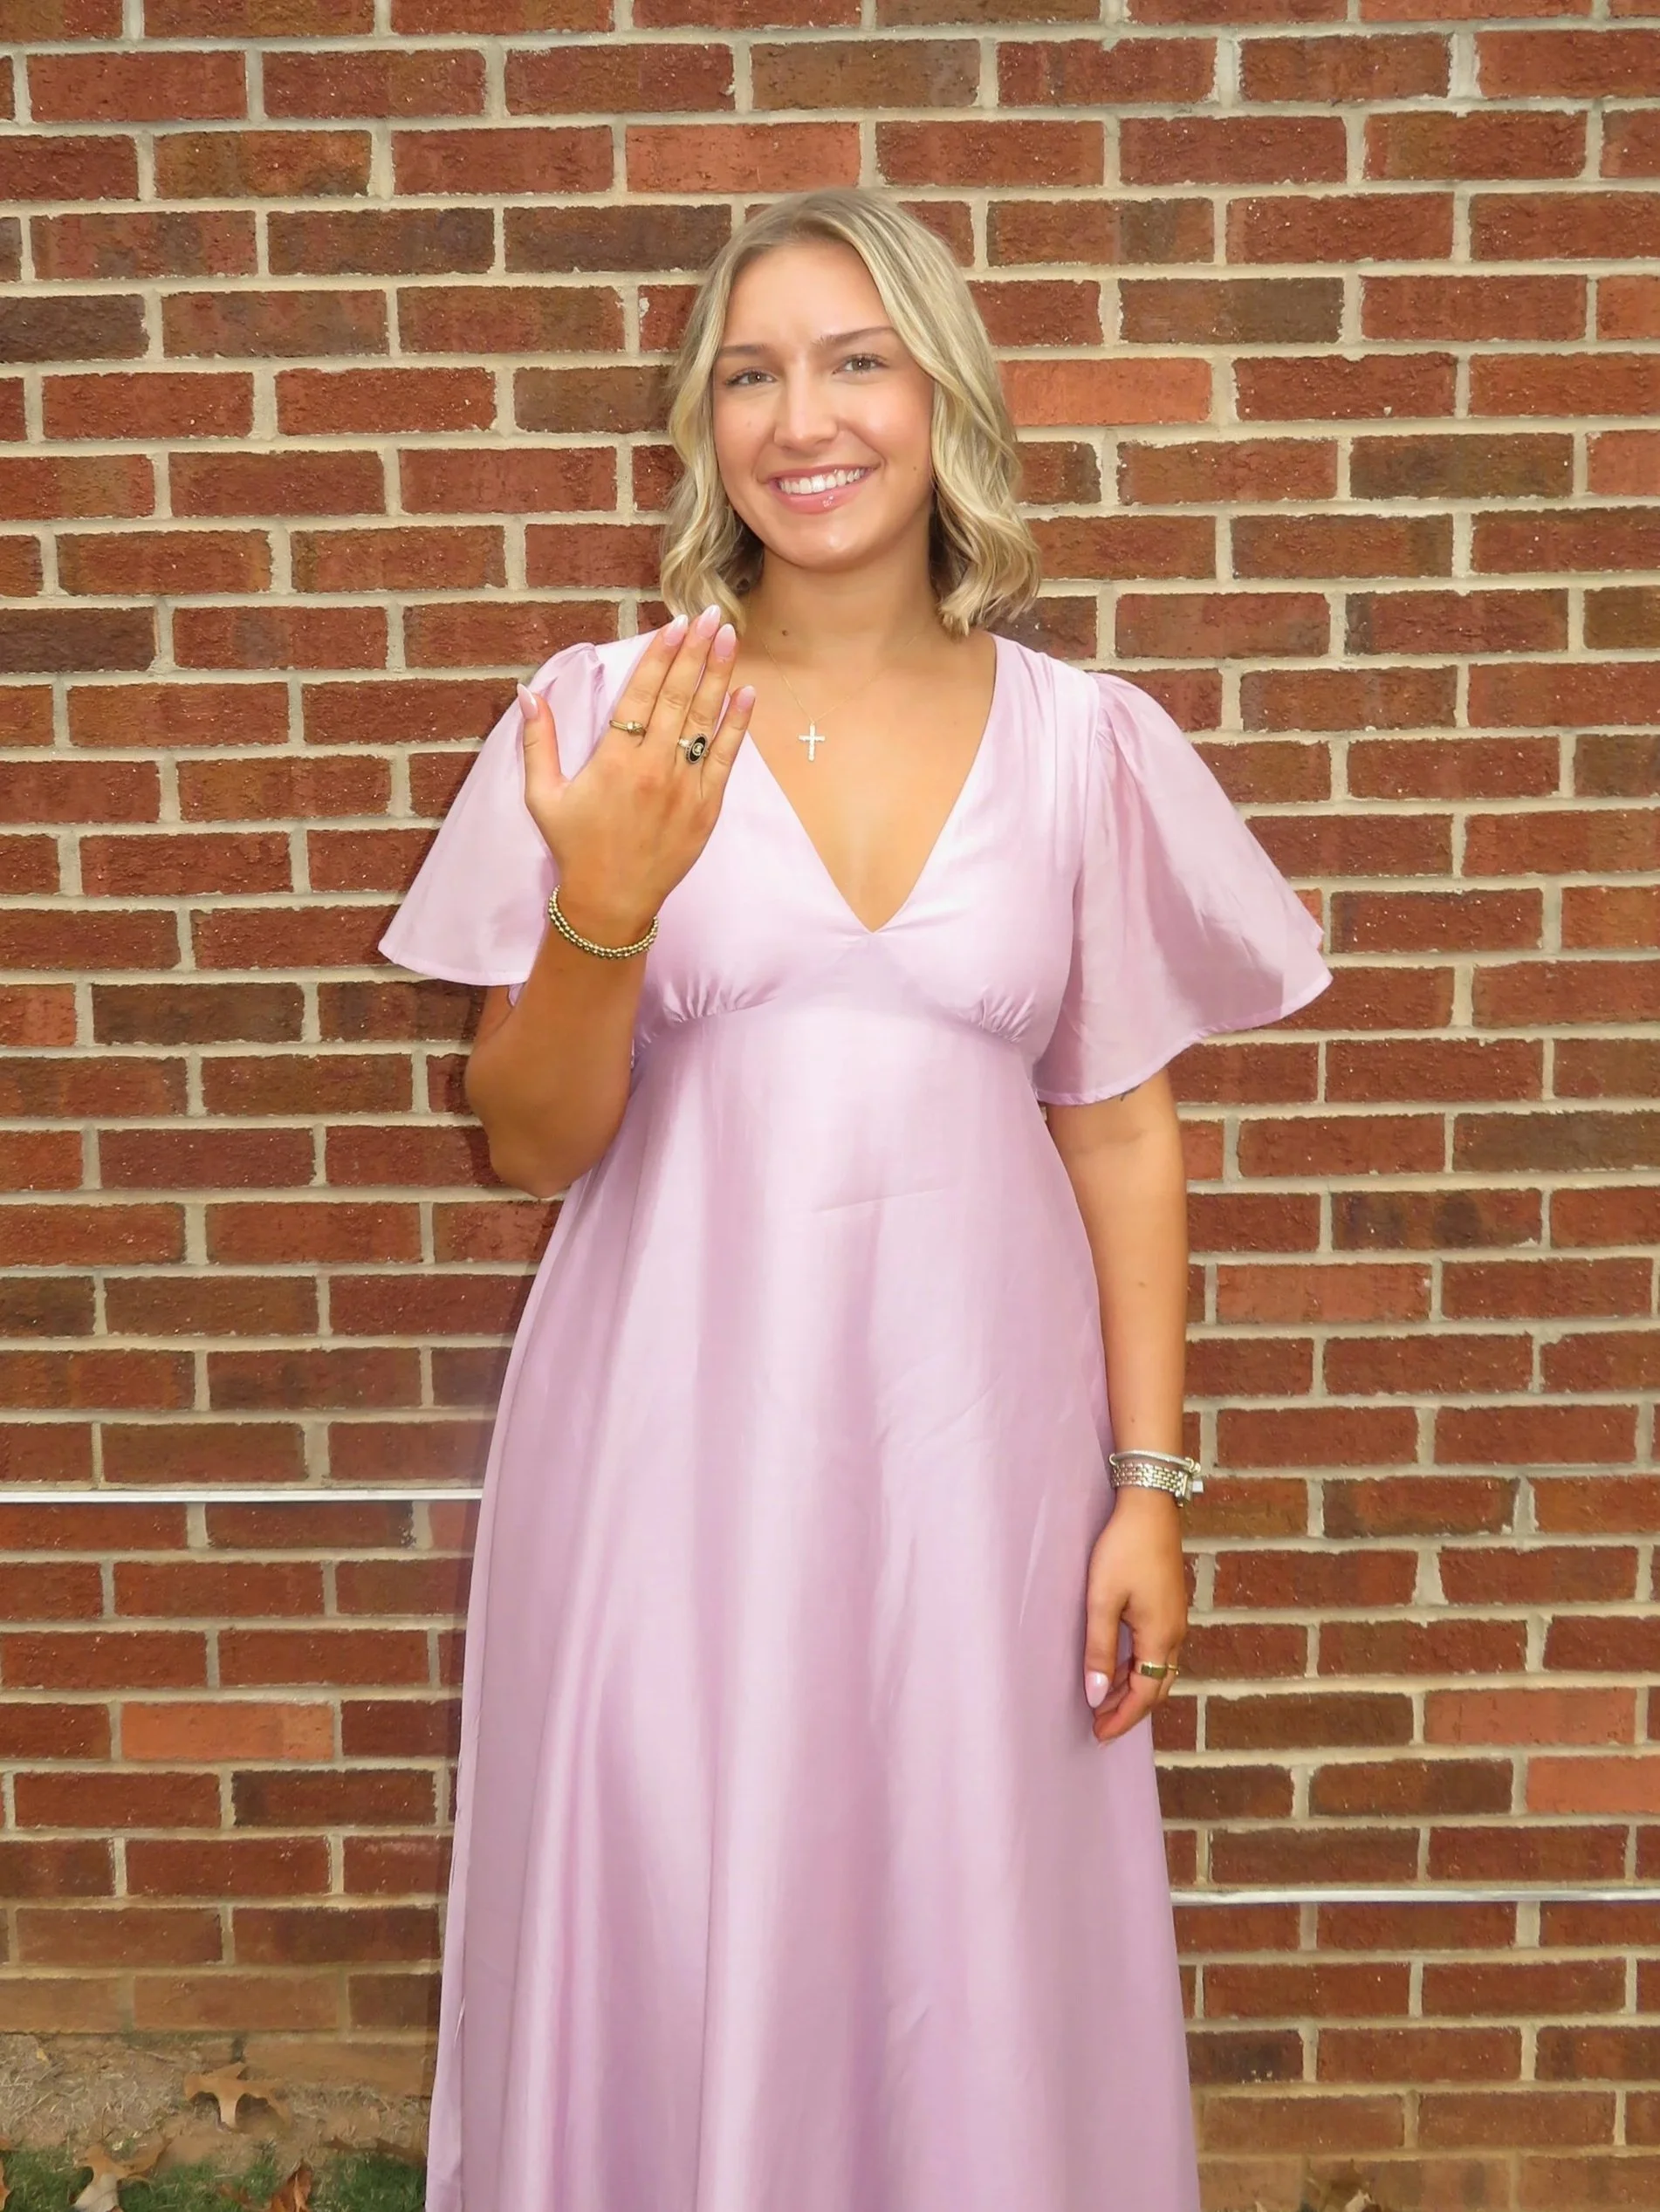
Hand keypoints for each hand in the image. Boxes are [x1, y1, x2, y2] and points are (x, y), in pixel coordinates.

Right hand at [514, 605, 753, 941]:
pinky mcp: (706, 808)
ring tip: (729, 637)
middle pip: (678, 697)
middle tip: (711, 615)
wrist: (611, 902)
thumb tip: (528, 692)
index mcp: (614, 760)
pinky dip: (738, 725)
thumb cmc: (575, 847)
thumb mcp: (544, 796)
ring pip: (705, 721)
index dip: (660, 655)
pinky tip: (746, 692)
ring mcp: (684, 787)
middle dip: (696, 652)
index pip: (642, 694)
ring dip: (719, 675)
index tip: (674, 624)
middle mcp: (652, 768)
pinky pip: (726, 758)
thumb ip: (538, 742)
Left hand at [1082, 1488, 1187, 1744]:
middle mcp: (1175, 1634)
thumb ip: (1100, 1649)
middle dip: (1130, 1711)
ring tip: (1105, 1702)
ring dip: (1134, 1690)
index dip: (1122, 1718)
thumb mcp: (1102, 1600)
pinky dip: (1140, 1669)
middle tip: (1100, 1725)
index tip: (1099, 1734)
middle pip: (1156, 1688)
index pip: (1145, 1695)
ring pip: (1159, 1671)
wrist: (1150, 1507)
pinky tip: (1121, 1667)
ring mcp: (1176, 1620)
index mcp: (1161, 1637)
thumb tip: (1097, 1695)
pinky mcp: (1170, 1606)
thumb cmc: (1123, 1550)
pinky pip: (1159, 1653)